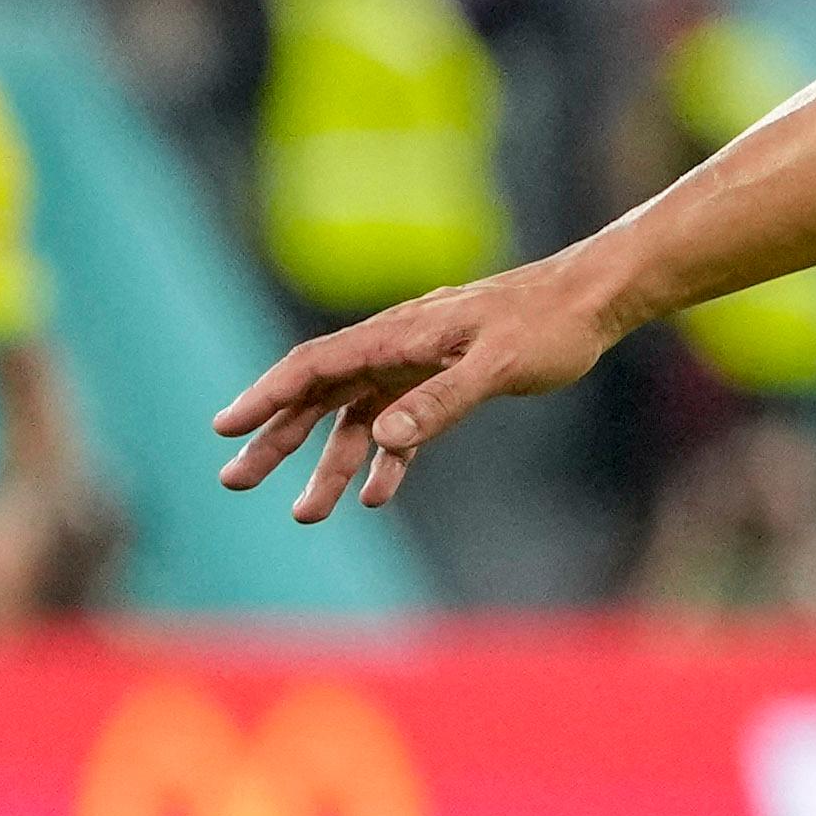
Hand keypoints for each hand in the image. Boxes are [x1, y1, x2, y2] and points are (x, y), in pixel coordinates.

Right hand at [215, 261, 626, 523]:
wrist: (592, 300)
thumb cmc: (548, 325)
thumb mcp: (497, 365)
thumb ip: (441, 402)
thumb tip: (384, 438)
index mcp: (397, 336)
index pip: (313, 366)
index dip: (265, 397)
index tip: (224, 429)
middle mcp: (396, 348)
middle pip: (319, 395)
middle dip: (276, 439)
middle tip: (236, 482)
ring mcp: (418, 365)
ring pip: (356, 418)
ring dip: (330, 465)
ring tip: (306, 514)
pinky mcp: (444, 381)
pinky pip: (400, 425)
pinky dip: (386, 460)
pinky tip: (377, 496)